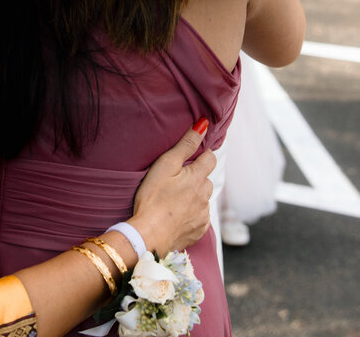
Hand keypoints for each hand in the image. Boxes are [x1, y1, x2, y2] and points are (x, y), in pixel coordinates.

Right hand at [128, 122, 215, 253]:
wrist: (149, 235)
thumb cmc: (153, 197)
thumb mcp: (165, 165)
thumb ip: (185, 145)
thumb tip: (203, 125)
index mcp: (197, 177)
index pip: (210, 158)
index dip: (202, 155)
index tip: (192, 158)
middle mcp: (205, 195)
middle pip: (206, 179)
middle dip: (196, 177)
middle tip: (177, 180)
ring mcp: (203, 214)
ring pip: (203, 198)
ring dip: (194, 196)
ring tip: (174, 199)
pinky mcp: (199, 230)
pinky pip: (200, 217)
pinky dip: (192, 213)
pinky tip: (177, 215)